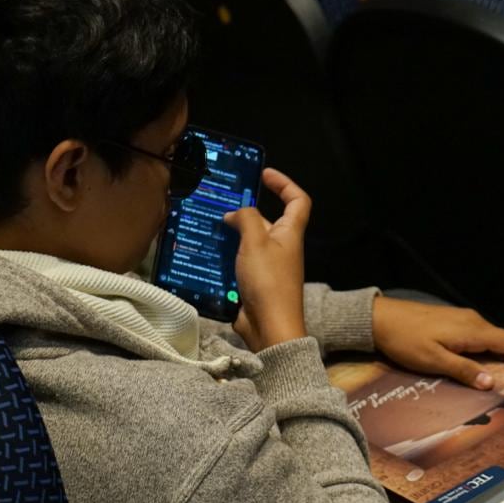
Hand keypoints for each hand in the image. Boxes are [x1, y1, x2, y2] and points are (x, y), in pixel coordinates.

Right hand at [223, 168, 309, 351]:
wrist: (270, 327)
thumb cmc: (268, 280)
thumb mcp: (256, 241)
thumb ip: (247, 219)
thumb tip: (236, 213)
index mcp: (290, 234)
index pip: (297, 201)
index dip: (284, 184)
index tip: (264, 175)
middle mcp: (282, 248)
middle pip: (267, 221)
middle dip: (246, 212)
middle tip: (218, 205)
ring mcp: (268, 267)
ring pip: (249, 243)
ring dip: (231, 235)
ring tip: (205, 227)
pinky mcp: (255, 283)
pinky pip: (240, 263)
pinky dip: (225, 257)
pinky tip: (205, 254)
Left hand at [372, 297, 503, 389]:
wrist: (380, 318)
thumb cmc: (406, 340)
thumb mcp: (434, 361)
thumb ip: (464, 370)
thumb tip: (491, 383)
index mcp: (473, 330)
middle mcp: (473, 321)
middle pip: (502, 342)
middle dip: (501, 365)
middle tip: (488, 387)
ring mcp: (462, 318)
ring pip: (487, 340)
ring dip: (485, 360)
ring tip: (471, 380)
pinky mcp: (451, 320)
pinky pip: (473, 337)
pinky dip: (473, 352)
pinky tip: (457, 365)